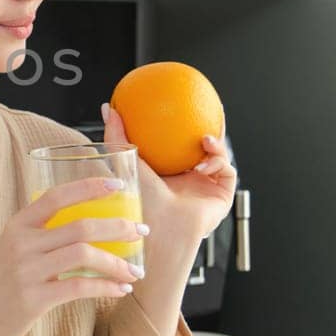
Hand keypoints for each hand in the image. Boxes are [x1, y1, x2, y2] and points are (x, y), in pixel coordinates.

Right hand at [0, 176, 147, 335]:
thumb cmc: (0, 281)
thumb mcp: (14, 247)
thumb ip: (44, 235)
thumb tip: (92, 228)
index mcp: (19, 225)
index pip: (56, 196)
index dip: (88, 187)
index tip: (117, 185)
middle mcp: (22, 244)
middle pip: (80, 226)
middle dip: (118, 227)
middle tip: (141, 231)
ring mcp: (27, 271)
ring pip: (83, 255)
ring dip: (116, 262)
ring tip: (134, 270)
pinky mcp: (34, 299)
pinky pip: (79, 288)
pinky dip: (105, 287)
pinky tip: (119, 290)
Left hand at [101, 102, 236, 241]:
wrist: (160, 228)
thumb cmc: (139, 202)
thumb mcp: (126, 161)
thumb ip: (117, 135)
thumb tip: (108, 108)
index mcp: (168, 175)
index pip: (179, 147)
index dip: (184, 129)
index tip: (185, 107)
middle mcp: (189, 181)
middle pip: (205, 149)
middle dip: (212, 130)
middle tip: (213, 109)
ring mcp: (206, 188)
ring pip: (220, 157)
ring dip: (216, 145)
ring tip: (204, 139)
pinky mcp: (221, 196)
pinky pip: (226, 171)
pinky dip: (218, 163)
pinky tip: (204, 164)